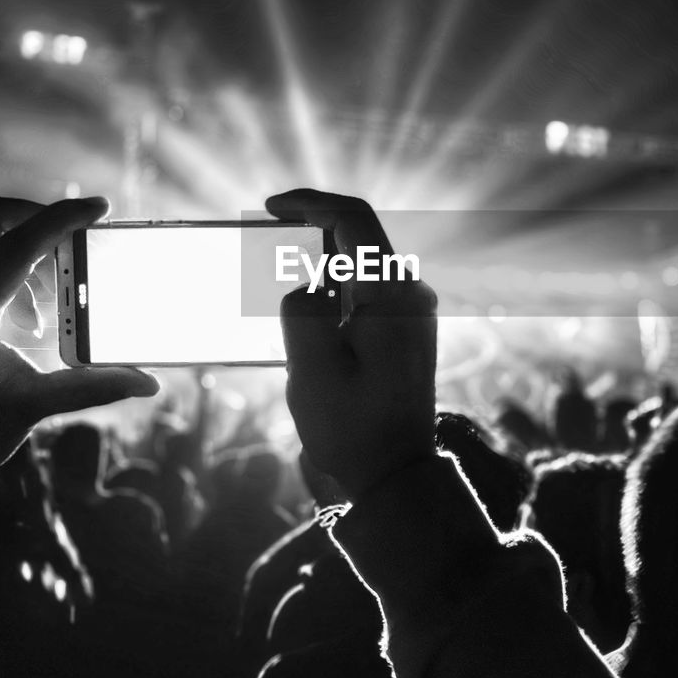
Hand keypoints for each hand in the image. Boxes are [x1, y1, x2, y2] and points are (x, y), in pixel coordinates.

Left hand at [0, 195, 157, 519]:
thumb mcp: (29, 410)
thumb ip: (91, 387)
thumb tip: (148, 382)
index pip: (17, 246)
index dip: (62, 219)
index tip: (100, 208)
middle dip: (35, 216)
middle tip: (76, 238)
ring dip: (20, 246)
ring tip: (52, 296)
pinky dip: (1, 268)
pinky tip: (24, 318)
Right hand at [267, 190, 437, 499]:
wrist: (395, 474)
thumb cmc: (354, 429)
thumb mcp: (311, 369)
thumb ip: (302, 308)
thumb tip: (309, 283)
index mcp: (393, 295)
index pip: (354, 220)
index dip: (309, 203)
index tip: (270, 207)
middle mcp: (412, 294)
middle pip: (358, 237)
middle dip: (309, 231)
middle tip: (264, 240)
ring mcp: (413, 311)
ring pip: (361, 264)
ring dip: (319, 262)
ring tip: (275, 278)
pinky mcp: (406, 329)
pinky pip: (366, 290)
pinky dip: (333, 286)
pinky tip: (303, 306)